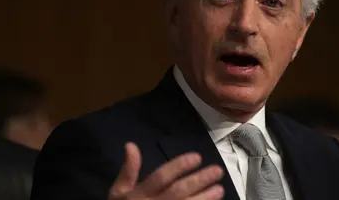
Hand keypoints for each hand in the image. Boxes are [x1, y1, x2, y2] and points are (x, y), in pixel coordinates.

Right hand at [109, 142, 224, 199]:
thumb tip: (131, 145)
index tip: (197, 157)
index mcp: (139, 194)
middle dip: (199, 180)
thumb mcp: (119, 192)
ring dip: (205, 199)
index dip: (179, 166)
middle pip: (178, 192)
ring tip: (220, 189)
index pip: (161, 177)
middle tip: (217, 171)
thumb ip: (128, 170)